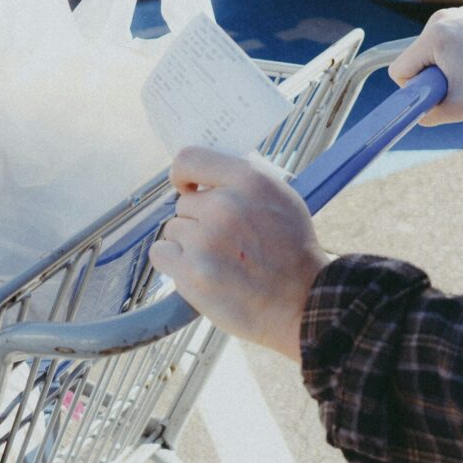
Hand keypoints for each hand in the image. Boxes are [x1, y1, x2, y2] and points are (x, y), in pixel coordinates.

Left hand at [149, 148, 327, 361]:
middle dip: (197, 222)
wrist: (301, 303)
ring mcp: (205, 240)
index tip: (186, 188)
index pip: (189, 159)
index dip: (182, 175)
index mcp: (249, 182)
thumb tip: (203, 177)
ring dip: (188, 246)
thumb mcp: (280, 200)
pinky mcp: (191, 271)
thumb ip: (242, 183)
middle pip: (182, 205)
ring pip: (173, 230)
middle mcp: (225, 206)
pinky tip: (202, 273)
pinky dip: (174, 265)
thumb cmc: (291, 253)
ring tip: (221, 262)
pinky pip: (161, 253)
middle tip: (226, 244)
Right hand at [389, 6, 462, 125]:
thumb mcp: (457, 109)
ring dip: (442, 65)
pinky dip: (454, 54)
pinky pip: (443, 41)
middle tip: (462, 81)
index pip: (399, 70)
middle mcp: (441, 19)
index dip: (416, 88)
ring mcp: (454, 13)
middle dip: (431, 76)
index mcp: (434, 37)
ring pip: (427, 51)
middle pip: (413, 59)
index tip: (442, 90)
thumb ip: (426, 114)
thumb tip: (412, 111)